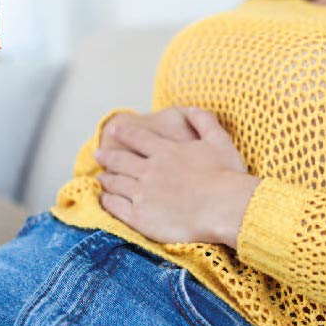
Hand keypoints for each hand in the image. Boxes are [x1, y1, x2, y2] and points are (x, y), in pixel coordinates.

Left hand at [94, 107, 261, 246]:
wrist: (225, 208)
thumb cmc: (227, 175)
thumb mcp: (219, 140)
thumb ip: (204, 121)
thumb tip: (193, 108)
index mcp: (165, 150)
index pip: (137, 137)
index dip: (124, 132)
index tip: (114, 130)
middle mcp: (149, 170)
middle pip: (120, 160)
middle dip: (107, 156)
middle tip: (98, 154)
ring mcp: (142, 194)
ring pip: (115, 183)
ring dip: (106, 178)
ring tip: (100, 178)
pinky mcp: (141, 217)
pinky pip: (116, 207)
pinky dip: (107, 200)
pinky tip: (105, 199)